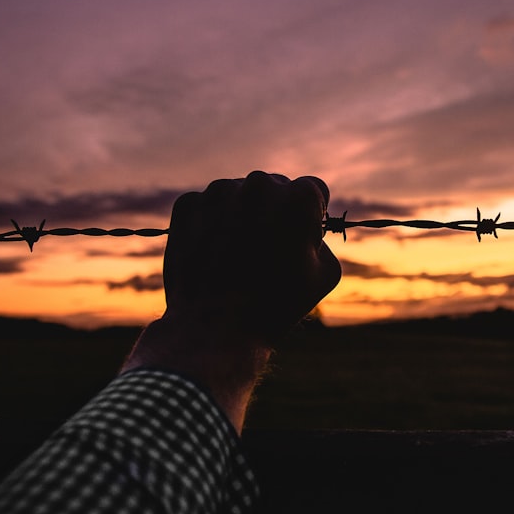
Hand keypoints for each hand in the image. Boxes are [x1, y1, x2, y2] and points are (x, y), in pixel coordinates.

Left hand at [121, 171, 341, 430]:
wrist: (215, 329)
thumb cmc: (277, 304)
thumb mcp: (325, 275)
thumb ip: (323, 239)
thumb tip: (308, 229)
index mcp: (298, 196)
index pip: (312, 190)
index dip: (309, 215)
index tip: (299, 238)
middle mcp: (258, 184)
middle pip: (274, 187)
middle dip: (274, 211)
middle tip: (267, 250)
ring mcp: (219, 192)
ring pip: (238, 195)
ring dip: (241, 215)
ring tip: (237, 257)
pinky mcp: (187, 205)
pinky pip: (206, 207)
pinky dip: (210, 224)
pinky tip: (214, 256)